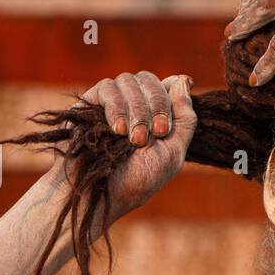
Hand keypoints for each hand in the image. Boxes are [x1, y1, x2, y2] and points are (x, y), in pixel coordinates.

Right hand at [54, 70, 196, 219]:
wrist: (99, 194)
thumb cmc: (136, 180)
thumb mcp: (172, 153)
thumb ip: (184, 119)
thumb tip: (184, 81)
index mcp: (154, 116)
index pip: (167, 86)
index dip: (174, 89)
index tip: (181, 97)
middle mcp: (133, 105)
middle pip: (149, 80)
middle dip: (157, 104)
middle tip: (157, 133)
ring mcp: (111, 103)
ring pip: (129, 80)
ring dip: (137, 109)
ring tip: (134, 139)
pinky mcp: (89, 103)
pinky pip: (107, 87)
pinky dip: (116, 106)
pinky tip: (118, 130)